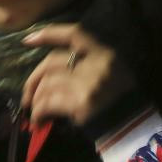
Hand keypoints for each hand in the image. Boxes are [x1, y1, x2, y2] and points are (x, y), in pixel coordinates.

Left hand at [20, 24, 134, 125]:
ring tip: (35, 112)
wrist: (134, 127)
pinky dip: (39, 112)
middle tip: (27, 96)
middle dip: (34, 79)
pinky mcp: (81, 102)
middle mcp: (97, 63)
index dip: (49, 34)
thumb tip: (49, 70)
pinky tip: (39, 120)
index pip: (75, 34)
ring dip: (36, 100)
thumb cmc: (119, 100)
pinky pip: (49, 103)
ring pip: (47, 85)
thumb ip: (86, 65)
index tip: (27, 40)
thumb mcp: (110, 73)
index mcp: (105, 52)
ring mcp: (89, 82)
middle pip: (52, 63)